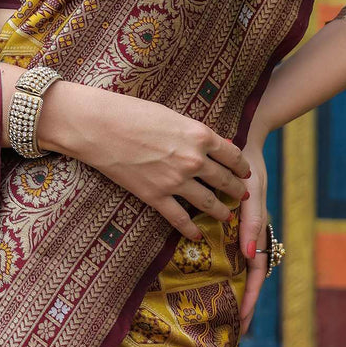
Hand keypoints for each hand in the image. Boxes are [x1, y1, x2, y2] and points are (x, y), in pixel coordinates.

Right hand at [49, 85, 250, 241]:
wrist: (99, 126)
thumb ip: (192, 132)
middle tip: (242, 195)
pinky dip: (190, 229)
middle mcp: (193, 160)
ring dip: (221, 212)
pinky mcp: (155, 196)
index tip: (246, 172)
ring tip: (226, 217)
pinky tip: (196, 234)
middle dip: (237, 189)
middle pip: (224, 180)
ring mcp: (175, 181)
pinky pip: (180, 219)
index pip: (232, 154)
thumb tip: (213, 143)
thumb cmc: (131, 112)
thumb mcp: (170, 115)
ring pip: (208, 203)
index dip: (242, 165)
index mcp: (199, 135)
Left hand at [238, 140, 268, 335]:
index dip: (249, 299)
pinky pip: (225, 248)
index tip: (241, 324)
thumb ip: (252, 222)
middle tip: (232, 331)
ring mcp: (239, 228)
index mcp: (258, 231)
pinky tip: (208, 278)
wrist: (240, 142)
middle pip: (247, 277)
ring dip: (230, 289)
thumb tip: (250, 255)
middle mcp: (249, 233)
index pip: (256, 274)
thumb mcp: (253, 194)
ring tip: (220, 314)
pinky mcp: (226, 219)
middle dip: (241, 303)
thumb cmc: (249, 167)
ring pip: (236, 267)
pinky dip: (221, 266)